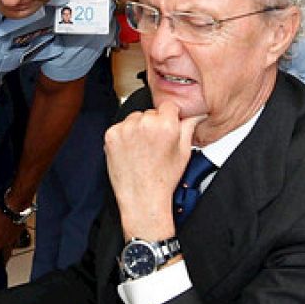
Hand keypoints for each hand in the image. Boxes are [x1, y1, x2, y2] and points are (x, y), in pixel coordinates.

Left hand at [0, 207, 25, 272]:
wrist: (14, 209)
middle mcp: (6, 245)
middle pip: (4, 257)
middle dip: (1, 263)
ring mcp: (14, 239)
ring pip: (10, 250)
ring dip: (8, 256)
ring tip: (6, 258)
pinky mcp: (19, 232)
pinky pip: (16, 242)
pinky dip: (13, 245)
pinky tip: (13, 244)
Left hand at [104, 101, 202, 239]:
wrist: (142, 198)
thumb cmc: (163, 180)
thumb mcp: (184, 152)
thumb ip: (188, 127)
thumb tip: (193, 114)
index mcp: (165, 124)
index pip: (168, 105)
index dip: (170, 118)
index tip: (167, 128)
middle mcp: (144, 123)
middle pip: (150, 112)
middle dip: (153, 124)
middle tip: (155, 144)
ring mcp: (125, 129)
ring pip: (134, 119)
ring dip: (137, 129)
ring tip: (142, 149)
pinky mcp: (111, 135)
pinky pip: (120, 127)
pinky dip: (124, 136)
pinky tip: (131, 151)